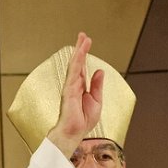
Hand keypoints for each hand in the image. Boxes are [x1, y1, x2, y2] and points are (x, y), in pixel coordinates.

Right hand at [47, 31, 104, 156]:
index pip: (82, 67)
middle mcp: (74, 84)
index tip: (86, 42)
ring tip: (83, 39)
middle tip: (83, 35)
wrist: (74, 133)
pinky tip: (80, 53)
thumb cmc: (83, 120)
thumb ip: (97, 86)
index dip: (84, 55)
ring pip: (74, 64)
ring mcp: (70, 86)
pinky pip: (73, 72)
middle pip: (77, 62)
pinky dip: (77, 62)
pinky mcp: (68, 90)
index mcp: (80, 87)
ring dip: (79, 51)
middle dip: (80, 48)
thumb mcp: (96, 101)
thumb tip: (99, 71)